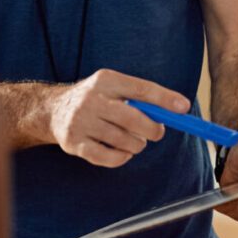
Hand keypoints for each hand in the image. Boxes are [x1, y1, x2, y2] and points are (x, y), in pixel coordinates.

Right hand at [48, 68, 189, 167]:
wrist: (53, 110)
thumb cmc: (95, 100)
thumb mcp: (114, 88)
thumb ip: (142, 97)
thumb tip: (179, 109)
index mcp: (105, 80)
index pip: (140, 89)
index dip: (164, 99)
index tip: (183, 108)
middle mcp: (91, 99)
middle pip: (133, 118)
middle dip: (152, 130)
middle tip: (156, 133)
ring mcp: (80, 122)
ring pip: (123, 141)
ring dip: (136, 145)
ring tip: (133, 141)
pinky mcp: (74, 143)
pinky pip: (109, 158)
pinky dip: (122, 158)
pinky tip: (121, 152)